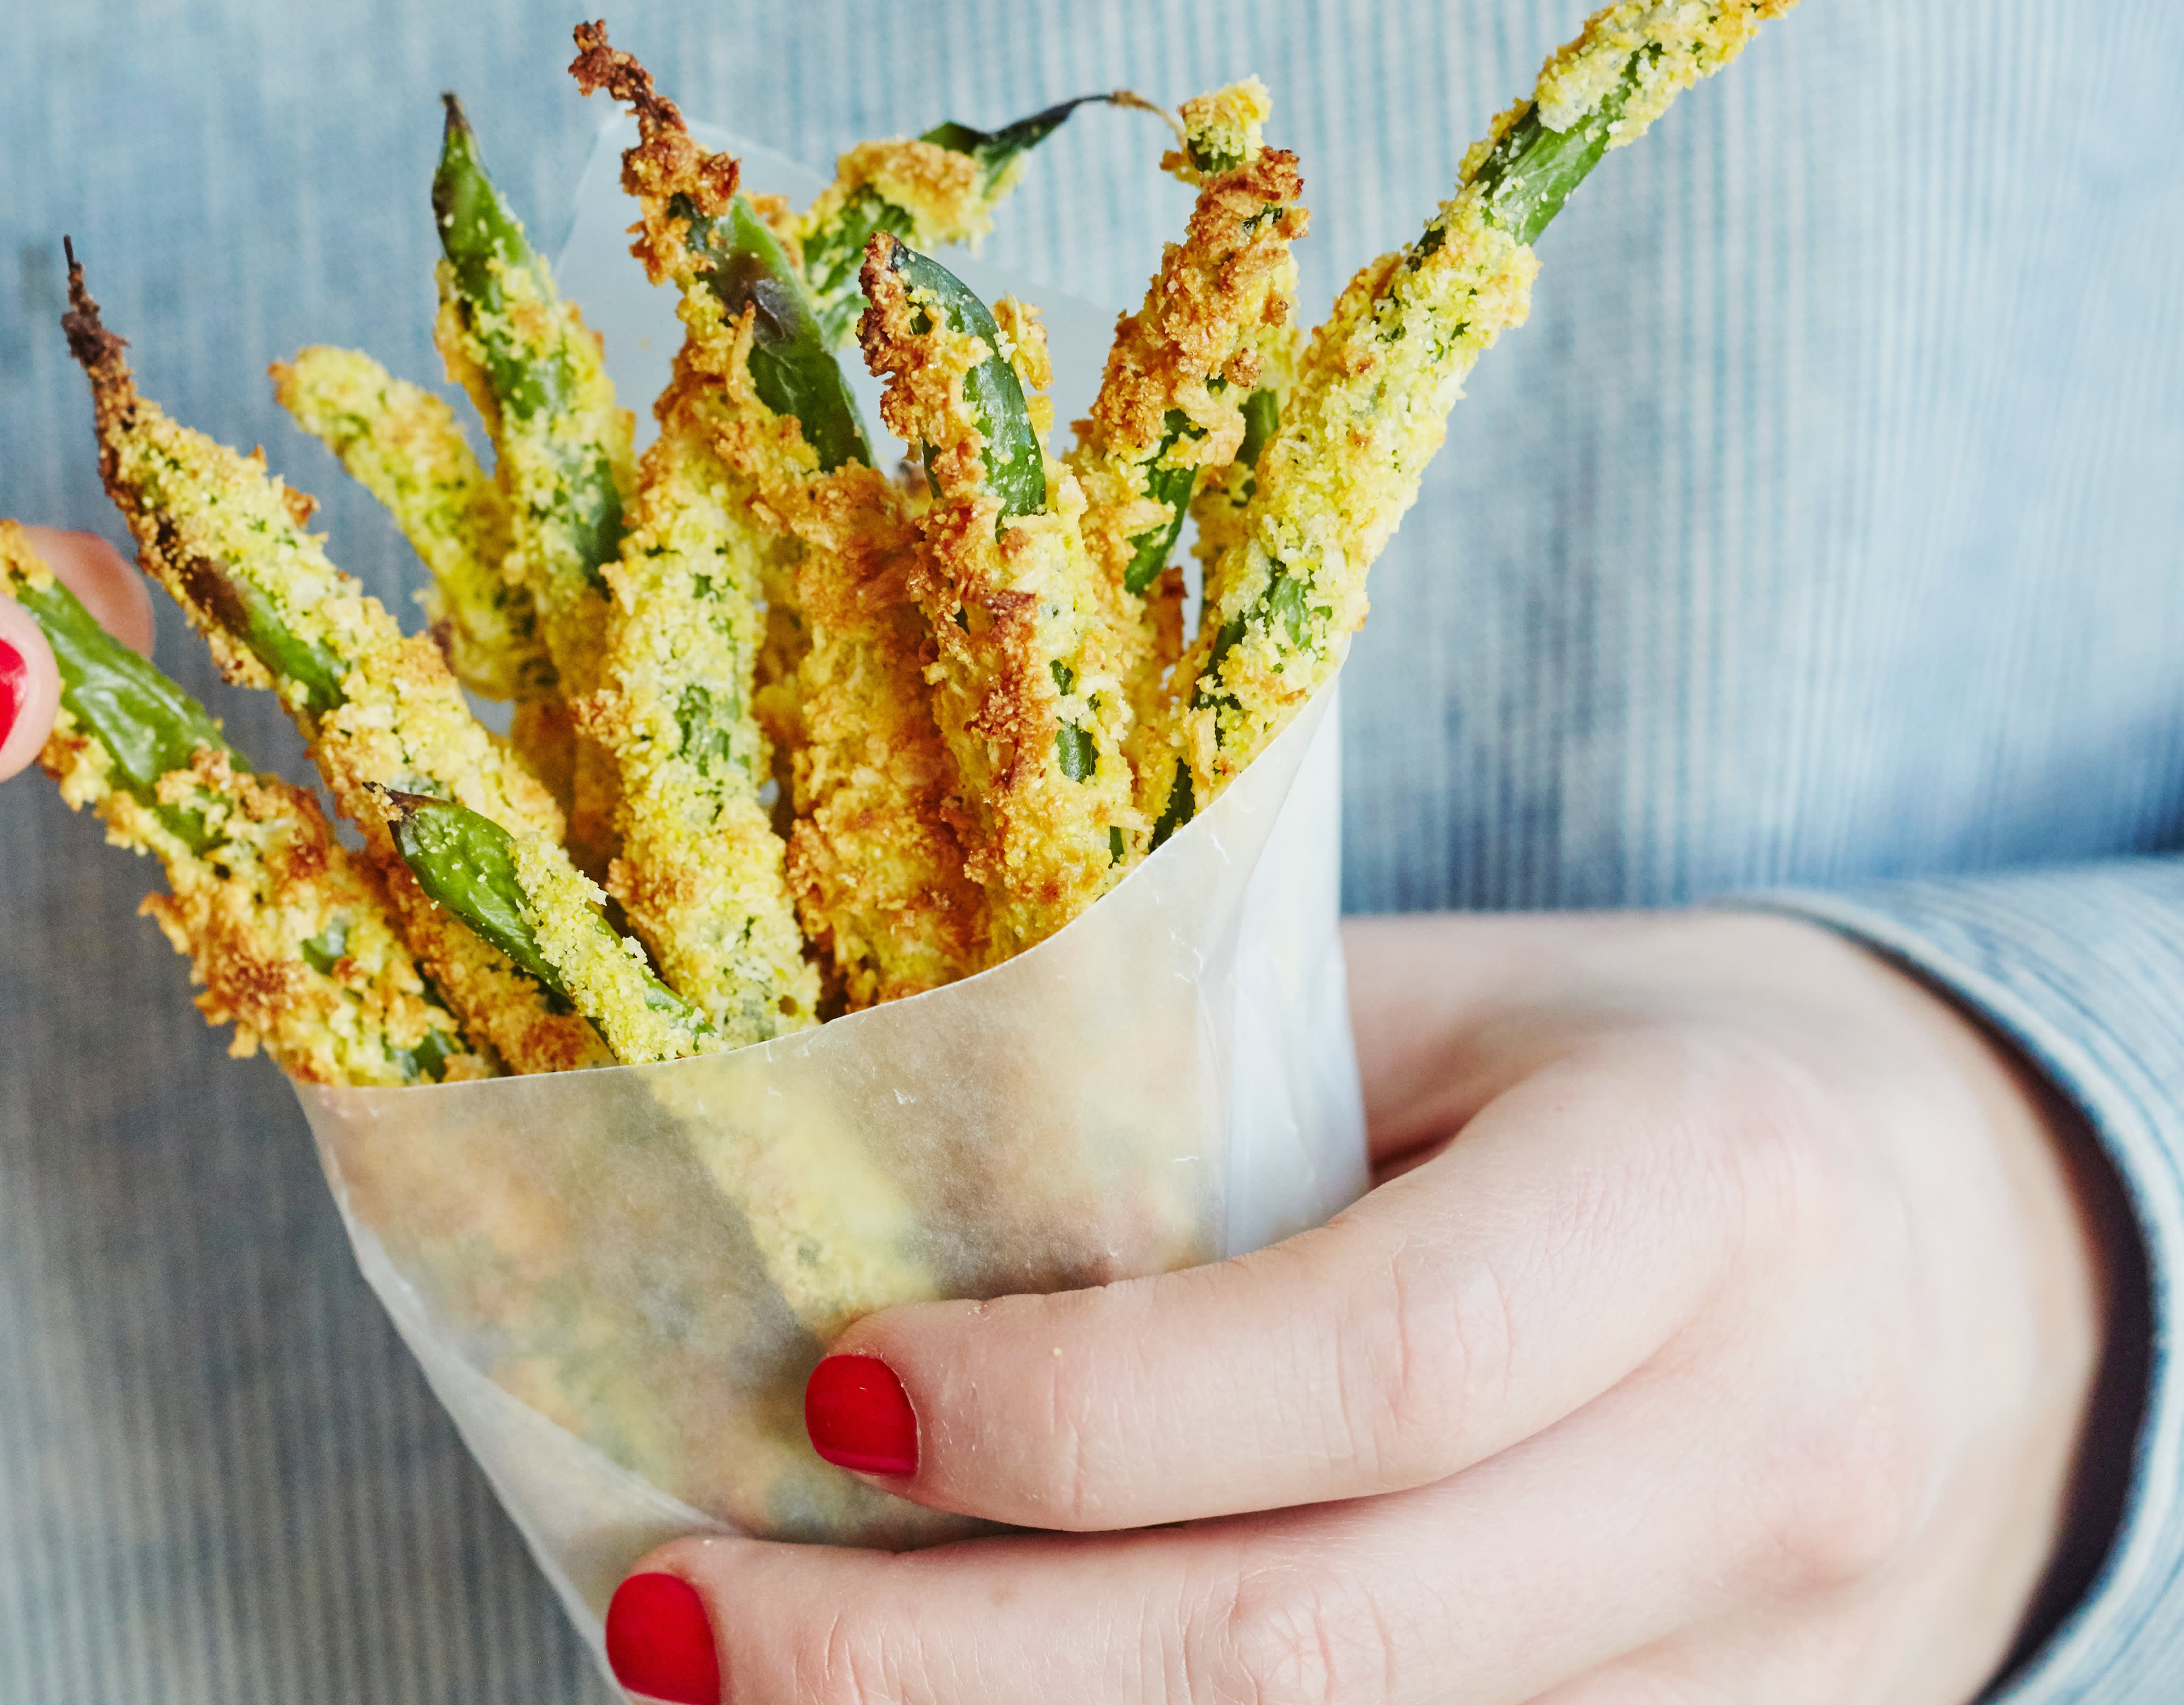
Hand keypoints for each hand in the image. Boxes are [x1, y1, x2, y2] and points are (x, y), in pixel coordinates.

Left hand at [606, 910, 2111, 1702]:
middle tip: (675, 1619)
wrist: (1984, 1245)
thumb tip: (880, 1243)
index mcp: (1701, 1192)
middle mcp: (1758, 1462)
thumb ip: (1209, 1122)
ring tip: (759, 1687)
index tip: (839, 1398)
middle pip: (1312, 1648)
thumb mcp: (1466, 1022)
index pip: (1369, 1361)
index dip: (1079, 1407)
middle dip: (942, 1669)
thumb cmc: (1656, 1080)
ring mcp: (1771, 1669)